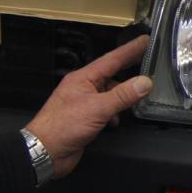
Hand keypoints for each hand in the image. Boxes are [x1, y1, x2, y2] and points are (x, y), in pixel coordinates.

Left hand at [25, 36, 152, 177]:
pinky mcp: (85, 118)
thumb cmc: (62, 127)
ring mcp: (84, 103)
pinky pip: (106, 108)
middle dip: (129, 66)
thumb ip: (123, 95)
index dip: (130, 49)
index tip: (145, 40)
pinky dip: (115, 112)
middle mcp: (83, 88)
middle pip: (111, 73)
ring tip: (138, 95)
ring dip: (123, 94)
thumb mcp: (97, 108)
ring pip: (110, 92)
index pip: (112, 59)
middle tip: (148, 57)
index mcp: (83, 78)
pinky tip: (118, 119)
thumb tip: (145, 82)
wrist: (43, 152)